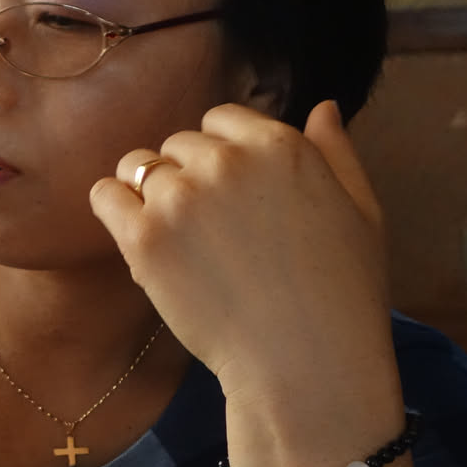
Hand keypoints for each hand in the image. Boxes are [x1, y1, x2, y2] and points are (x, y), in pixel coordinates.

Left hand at [87, 100, 394, 412]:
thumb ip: (335, 151)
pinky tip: (142, 239)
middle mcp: (225, 162)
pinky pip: (104, 196)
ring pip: (138, 167)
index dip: (223, 155)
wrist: (305, 361)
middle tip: (212, 229)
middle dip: (188, 176)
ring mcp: (179, 198)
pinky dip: (115, 211)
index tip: (234, 196)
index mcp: (280, 146)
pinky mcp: (142, 237)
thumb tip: (321, 106)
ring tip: (181, 239)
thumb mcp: (361, 211)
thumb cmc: (342, 292)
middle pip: (178, 144)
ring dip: (150, 194)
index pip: (221, 119)